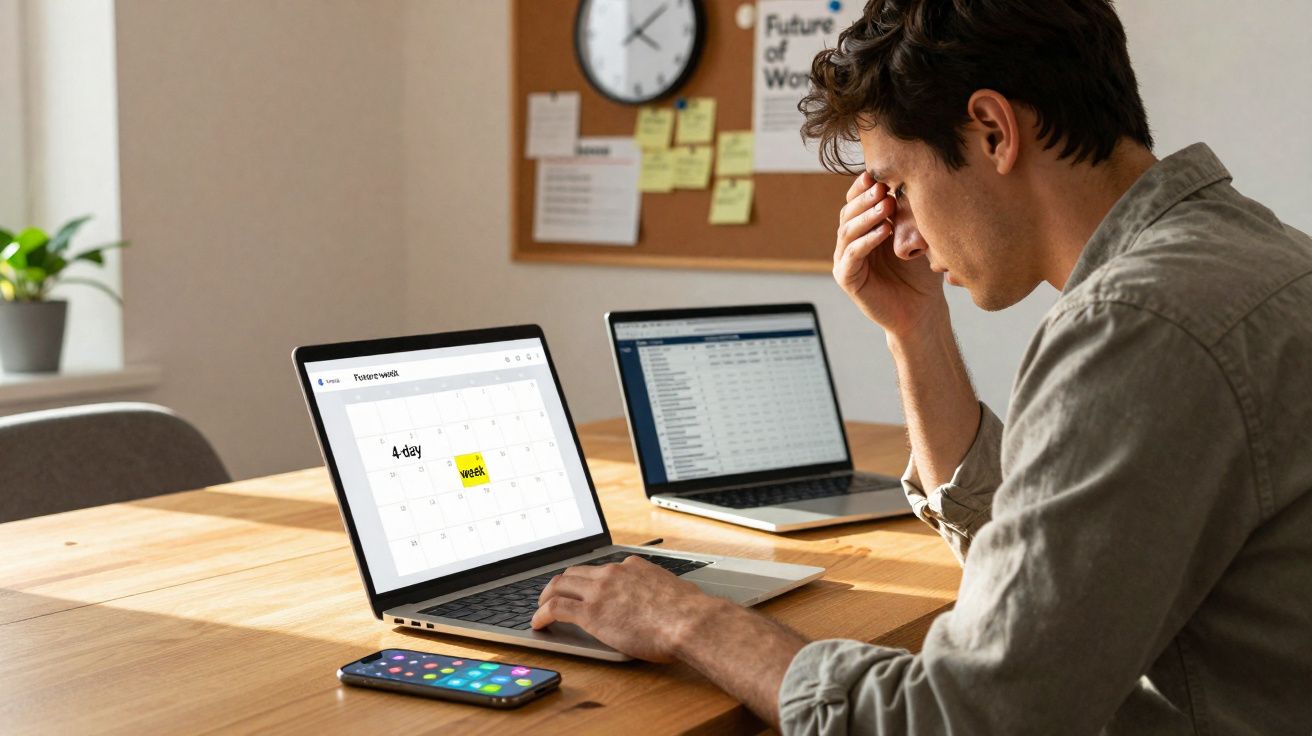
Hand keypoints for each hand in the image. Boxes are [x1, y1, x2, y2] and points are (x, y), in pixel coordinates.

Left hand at [532, 556, 716, 661]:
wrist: (689, 621)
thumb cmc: (689, 613)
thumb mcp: (673, 592)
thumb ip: (659, 592)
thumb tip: (666, 603)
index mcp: (632, 567)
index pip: (602, 568)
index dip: (589, 579)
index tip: (585, 587)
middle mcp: (612, 573)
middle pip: (575, 572)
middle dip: (561, 583)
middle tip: (555, 594)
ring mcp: (599, 591)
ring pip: (560, 585)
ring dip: (546, 595)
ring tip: (540, 607)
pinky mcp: (590, 612)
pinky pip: (556, 608)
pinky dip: (541, 614)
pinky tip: (538, 622)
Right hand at [833, 173, 945, 336]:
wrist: (922, 310)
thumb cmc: (921, 273)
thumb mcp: (915, 236)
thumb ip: (905, 213)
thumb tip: (904, 180)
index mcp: (863, 230)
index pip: (855, 202)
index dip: (862, 188)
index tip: (876, 174)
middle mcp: (851, 243)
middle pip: (848, 213)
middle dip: (865, 199)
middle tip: (883, 188)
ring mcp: (846, 261)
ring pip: (847, 231)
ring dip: (867, 217)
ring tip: (887, 207)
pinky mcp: (848, 279)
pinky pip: (853, 255)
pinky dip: (866, 241)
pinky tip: (884, 231)